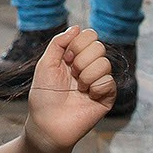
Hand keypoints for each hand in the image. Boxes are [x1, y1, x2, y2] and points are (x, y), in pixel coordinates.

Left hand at [23, 26, 114, 152]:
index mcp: (74, 57)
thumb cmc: (43, 96)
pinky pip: (109, 81)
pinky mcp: (106, 97)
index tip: (66, 58)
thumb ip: (59, 42)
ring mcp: (98, 81)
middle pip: (99, 46)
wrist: (48, 125)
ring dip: (87, 75)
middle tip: (72, 74)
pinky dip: (96, 88)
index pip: (89, 36)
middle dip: (82, 59)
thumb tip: (77, 27)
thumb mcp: (46, 64)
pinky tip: (88, 96)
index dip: (78, 44)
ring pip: (105, 63)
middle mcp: (88, 67)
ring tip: (79, 88)